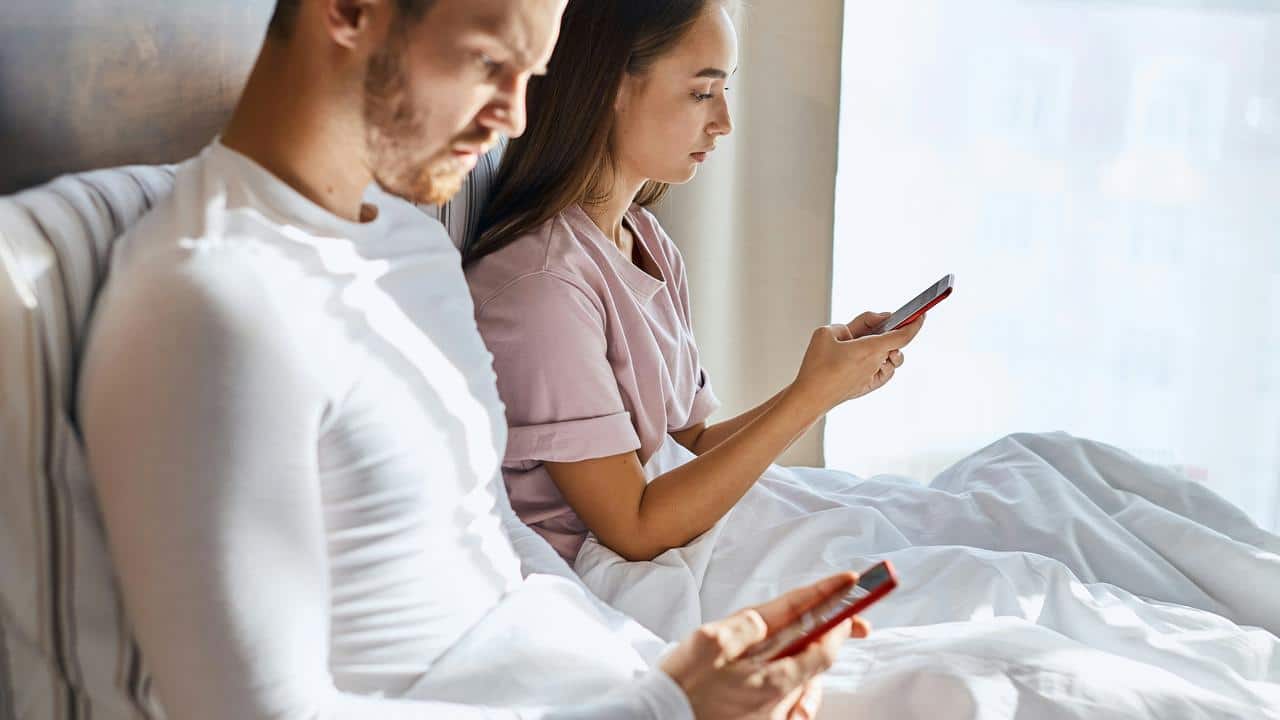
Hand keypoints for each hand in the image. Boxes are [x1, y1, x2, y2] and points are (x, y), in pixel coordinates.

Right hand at [660, 573, 870, 719]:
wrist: (660, 718)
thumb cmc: (681, 684)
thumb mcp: (709, 642)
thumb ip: (748, 624)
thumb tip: (775, 615)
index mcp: (771, 676)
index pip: (819, 638)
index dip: (837, 607)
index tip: (851, 585)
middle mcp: (778, 699)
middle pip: (818, 660)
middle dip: (836, 634)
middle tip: (855, 619)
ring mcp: (772, 715)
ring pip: (808, 683)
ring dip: (816, 661)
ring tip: (821, 645)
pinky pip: (796, 710)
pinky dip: (804, 692)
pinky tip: (801, 685)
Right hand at [792, 311, 923, 410]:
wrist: (809, 397)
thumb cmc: (816, 366)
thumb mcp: (827, 332)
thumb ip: (853, 323)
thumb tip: (871, 325)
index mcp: (870, 349)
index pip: (903, 335)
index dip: (915, 324)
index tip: (921, 315)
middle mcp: (877, 364)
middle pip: (892, 342)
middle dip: (884, 330)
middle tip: (870, 323)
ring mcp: (874, 377)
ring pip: (891, 358)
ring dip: (885, 347)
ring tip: (864, 342)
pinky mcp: (868, 386)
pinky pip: (884, 371)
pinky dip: (880, 362)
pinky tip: (868, 358)